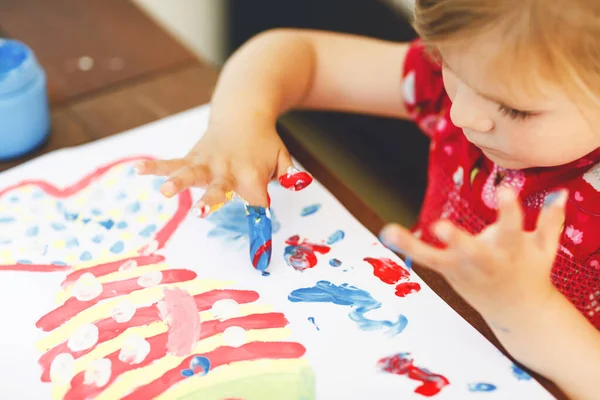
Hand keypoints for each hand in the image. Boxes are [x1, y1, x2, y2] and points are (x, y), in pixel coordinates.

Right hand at [135, 120, 310, 212]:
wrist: (244, 110)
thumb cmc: (264, 142)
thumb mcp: (282, 157)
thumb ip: (289, 174)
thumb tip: (296, 184)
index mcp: (252, 175)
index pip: (256, 201)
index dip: (259, 210)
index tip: (261, 221)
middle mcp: (227, 170)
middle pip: (219, 189)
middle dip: (210, 201)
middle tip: (200, 212)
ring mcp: (208, 163)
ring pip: (191, 174)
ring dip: (178, 183)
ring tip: (164, 191)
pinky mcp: (193, 157)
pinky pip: (172, 162)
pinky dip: (155, 167)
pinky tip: (138, 170)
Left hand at [380, 187, 567, 325]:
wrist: (518, 311)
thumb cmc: (530, 270)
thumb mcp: (545, 248)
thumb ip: (551, 221)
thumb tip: (560, 192)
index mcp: (512, 252)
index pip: (513, 228)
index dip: (509, 211)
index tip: (506, 189)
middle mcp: (485, 262)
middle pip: (471, 251)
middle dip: (457, 240)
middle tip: (440, 226)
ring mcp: (463, 270)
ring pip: (436, 258)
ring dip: (413, 246)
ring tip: (390, 231)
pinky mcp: (449, 272)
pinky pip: (426, 259)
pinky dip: (408, 246)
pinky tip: (387, 232)